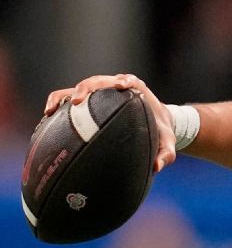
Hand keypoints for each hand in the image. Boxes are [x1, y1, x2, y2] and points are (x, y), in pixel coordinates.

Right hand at [44, 73, 175, 173]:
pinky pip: (70, 97)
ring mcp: (100, 92)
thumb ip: (166, 154)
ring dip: (65, 95)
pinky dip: (58, 102)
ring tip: (52, 109)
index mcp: (136, 89)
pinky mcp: (90, 100)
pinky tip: (47, 115)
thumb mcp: (167, 143)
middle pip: (97, 81)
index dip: (120, 81)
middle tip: (76, 100)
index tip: (120, 85)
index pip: (126, 80)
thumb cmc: (161, 132)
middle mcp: (115, 86)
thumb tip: (157, 167)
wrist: (156, 125)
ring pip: (79, 87)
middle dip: (86, 88)